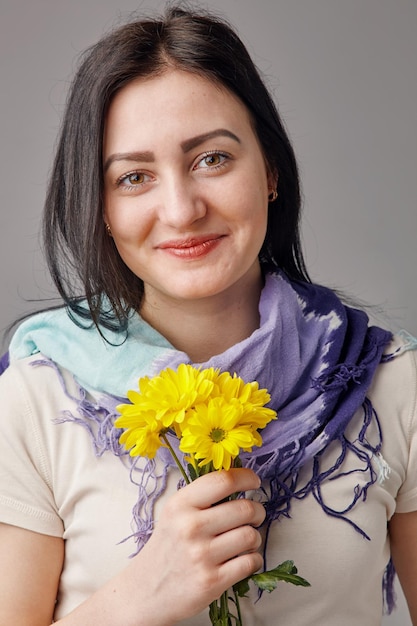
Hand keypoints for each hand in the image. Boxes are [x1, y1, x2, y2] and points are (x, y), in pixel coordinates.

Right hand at [128, 468, 264, 623]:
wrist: (145, 592)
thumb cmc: (167, 548)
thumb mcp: (174, 514)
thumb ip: (202, 497)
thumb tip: (239, 481)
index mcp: (180, 504)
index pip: (222, 481)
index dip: (246, 478)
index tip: (254, 482)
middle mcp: (190, 527)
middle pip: (244, 508)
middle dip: (257, 511)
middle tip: (254, 516)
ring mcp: (201, 555)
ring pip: (251, 536)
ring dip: (255, 538)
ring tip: (245, 541)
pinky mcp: (212, 581)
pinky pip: (250, 562)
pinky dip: (254, 559)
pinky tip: (244, 559)